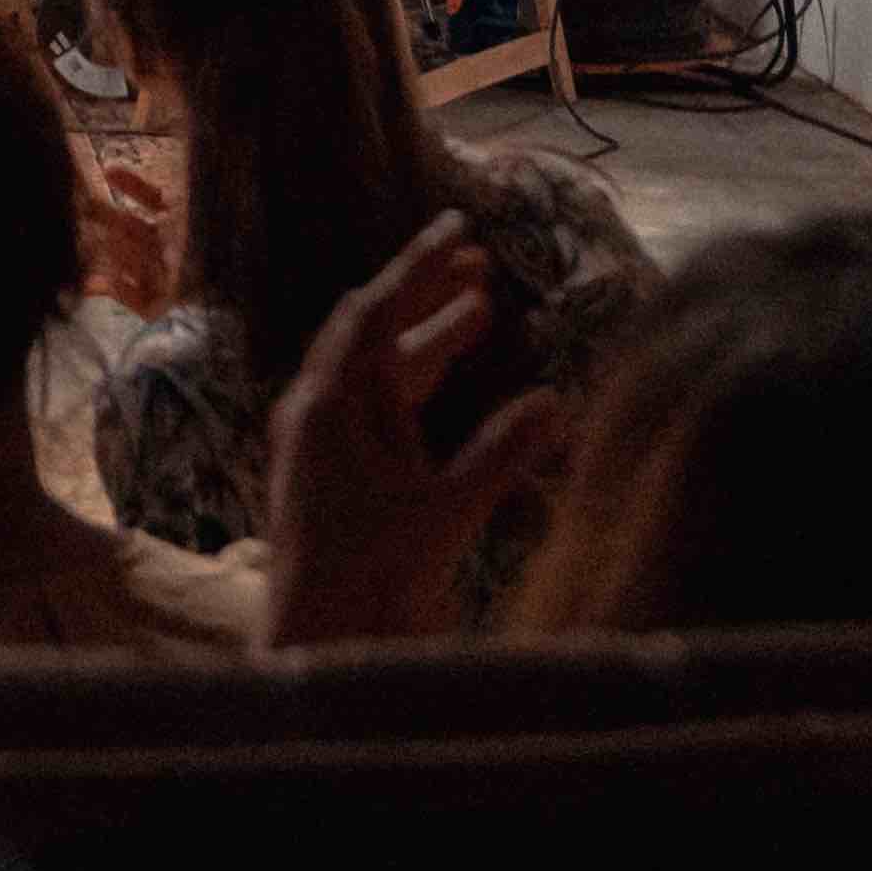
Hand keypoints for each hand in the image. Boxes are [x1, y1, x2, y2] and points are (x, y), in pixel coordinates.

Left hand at [260, 212, 568, 645]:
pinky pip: (374, 409)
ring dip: (426, 339)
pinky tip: (448, 382)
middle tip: (478, 258)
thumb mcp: (446, 512)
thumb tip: (556, 399)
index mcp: (330, 406)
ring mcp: (317, 444)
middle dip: (424, 293)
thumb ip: (501, 453)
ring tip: (482, 307)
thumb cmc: (373, 579)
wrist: (317, 644)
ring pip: (376, 373)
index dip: (418, 266)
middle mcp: (315, 414)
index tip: (460, 226)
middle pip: (370, 332)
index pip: (373, 310)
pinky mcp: (328, 476)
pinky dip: (415, 386)